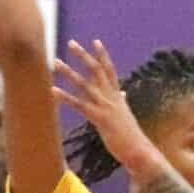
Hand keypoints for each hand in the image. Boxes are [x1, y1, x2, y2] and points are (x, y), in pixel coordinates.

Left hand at [53, 39, 157, 174]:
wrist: (139, 151)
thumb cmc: (132, 136)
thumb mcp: (126, 115)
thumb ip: (122, 102)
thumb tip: (122, 93)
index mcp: (118, 96)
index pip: (110, 70)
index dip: (103, 55)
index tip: (95, 41)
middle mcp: (112, 98)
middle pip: (97, 71)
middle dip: (84, 56)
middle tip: (71, 43)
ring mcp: (106, 107)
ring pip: (85, 85)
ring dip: (69, 72)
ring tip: (55, 62)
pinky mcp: (100, 118)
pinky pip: (79, 105)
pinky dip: (65, 97)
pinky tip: (53, 90)